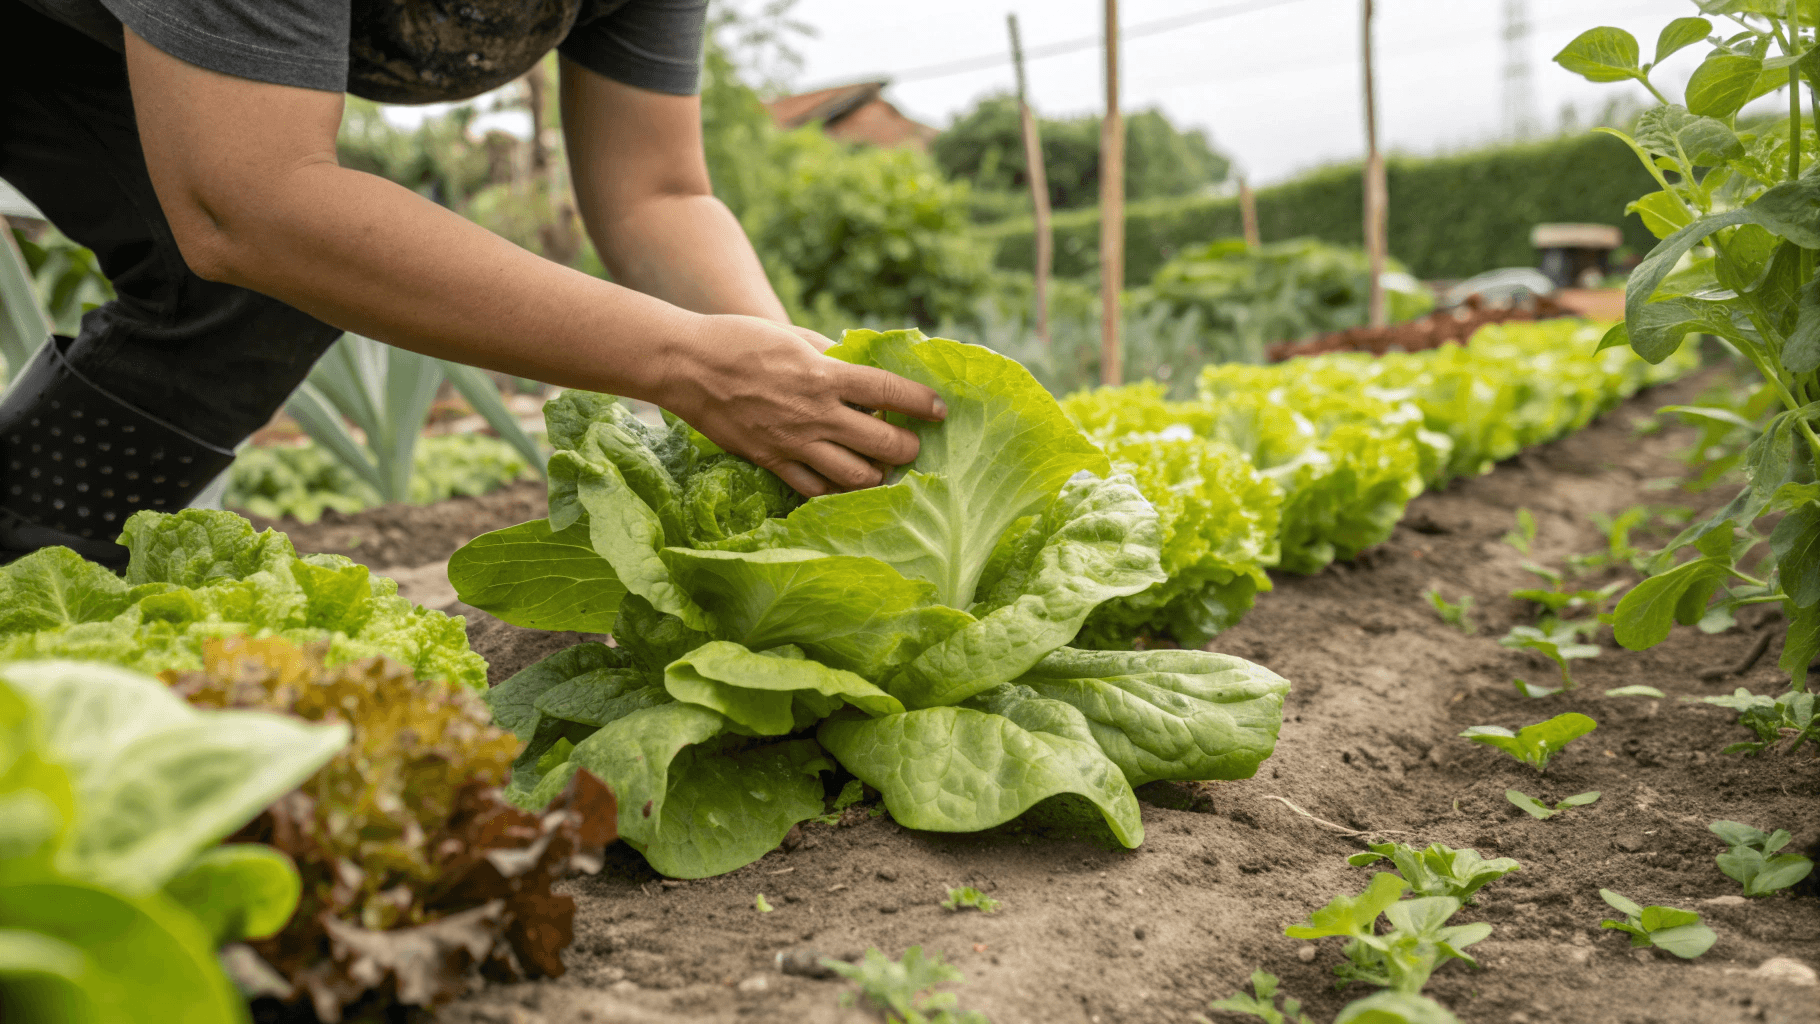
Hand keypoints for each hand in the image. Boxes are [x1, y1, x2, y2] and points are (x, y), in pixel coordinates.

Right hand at [658, 315, 945, 495]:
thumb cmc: (739, 340)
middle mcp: (815, 413)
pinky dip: (836, 492)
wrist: (686, 366)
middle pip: (881, 442)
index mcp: (824, 374)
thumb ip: (829, 355)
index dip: (920, 403)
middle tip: (913, 445)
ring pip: (854, 476)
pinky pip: (814, 489)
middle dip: (907, 448)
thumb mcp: (792, 336)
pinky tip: (846, 487)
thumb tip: (859, 365)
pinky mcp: (771, 461)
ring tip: (884, 470)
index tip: (939, 409)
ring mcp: (794, 442)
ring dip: (878, 476)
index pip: (887, 391)